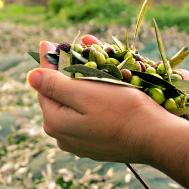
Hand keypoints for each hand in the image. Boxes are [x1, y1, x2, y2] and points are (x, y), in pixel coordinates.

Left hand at [28, 38, 188, 163]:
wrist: (157, 137)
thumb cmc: (122, 110)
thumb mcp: (84, 92)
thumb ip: (54, 84)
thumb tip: (31, 76)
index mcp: (54, 122)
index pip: (44, 85)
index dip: (47, 62)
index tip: (46, 42)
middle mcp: (62, 137)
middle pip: (58, 97)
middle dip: (62, 73)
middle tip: (66, 51)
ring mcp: (79, 144)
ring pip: (73, 107)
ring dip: (77, 86)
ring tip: (83, 66)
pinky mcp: (96, 146)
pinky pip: (87, 117)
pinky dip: (90, 101)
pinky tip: (99, 89)